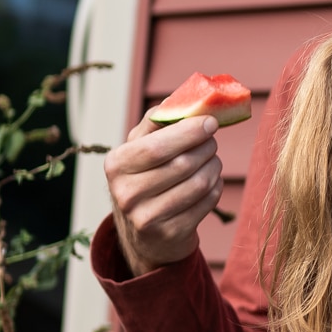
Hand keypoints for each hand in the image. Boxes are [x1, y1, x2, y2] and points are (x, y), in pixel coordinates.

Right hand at [104, 114, 224, 275]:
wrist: (144, 235)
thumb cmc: (146, 178)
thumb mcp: (140, 148)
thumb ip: (157, 122)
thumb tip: (183, 97)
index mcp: (116, 165)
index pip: (156, 147)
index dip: (188, 132)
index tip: (210, 122)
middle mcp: (125, 193)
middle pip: (182, 164)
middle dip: (206, 148)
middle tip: (212, 142)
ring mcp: (146, 218)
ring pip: (199, 183)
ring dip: (214, 167)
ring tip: (212, 161)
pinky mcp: (170, 234)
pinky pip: (207, 202)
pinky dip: (216, 188)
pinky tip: (210, 184)